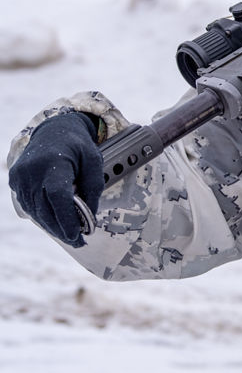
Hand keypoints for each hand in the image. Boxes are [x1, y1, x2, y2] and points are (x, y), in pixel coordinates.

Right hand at [9, 111, 102, 247]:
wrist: (53, 130)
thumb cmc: (77, 147)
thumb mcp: (94, 161)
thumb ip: (93, 188)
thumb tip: (89, 217)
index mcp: (54, 162)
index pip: (57, 196)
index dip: (66, 218)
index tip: (78, 234)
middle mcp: (32, 170)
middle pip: (45, 208)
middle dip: (62, 229)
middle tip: (79, 242)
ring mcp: (20, 176)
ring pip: (36, 211)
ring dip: (52, 227)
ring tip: (70, 236)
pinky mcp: (15, 180)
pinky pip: (29, 205)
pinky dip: (43, 216)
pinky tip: (56, 223)